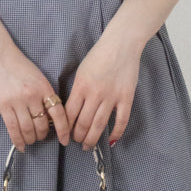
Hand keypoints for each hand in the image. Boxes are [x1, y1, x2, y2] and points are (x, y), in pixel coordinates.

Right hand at [0, 42, 70, 151]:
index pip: (59, 113)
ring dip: (31, 138)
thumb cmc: (18, 64)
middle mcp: (33, 96)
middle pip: (42, 124)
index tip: (65, 140)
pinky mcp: (3, 105)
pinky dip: (17, 140)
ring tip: (31, 140)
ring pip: (28, 129)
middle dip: (43, 135)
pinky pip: (12, 128)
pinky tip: (20, 146)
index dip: (63, 130)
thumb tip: (49, 115)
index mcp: (44, 88)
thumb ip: (44, 94)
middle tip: (41, 137)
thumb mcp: (38, 77)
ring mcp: (17, 101)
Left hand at [64, 32, 142, 149]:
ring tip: (87, 146)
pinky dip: (116, 133)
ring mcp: (112, 97)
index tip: (64, 135)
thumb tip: (71, 111)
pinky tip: (111, 141)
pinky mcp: (126, 97)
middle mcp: (95, 94)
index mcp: (81, 86)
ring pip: (100, 125)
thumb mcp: (81, 72)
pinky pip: (121, 120)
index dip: (65, 128)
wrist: (121, 44)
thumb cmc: (98, 56)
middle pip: (83, 123)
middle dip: (77, 136)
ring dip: (92, 138)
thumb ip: (77, 91)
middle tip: (76, 142)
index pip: (69, 114)